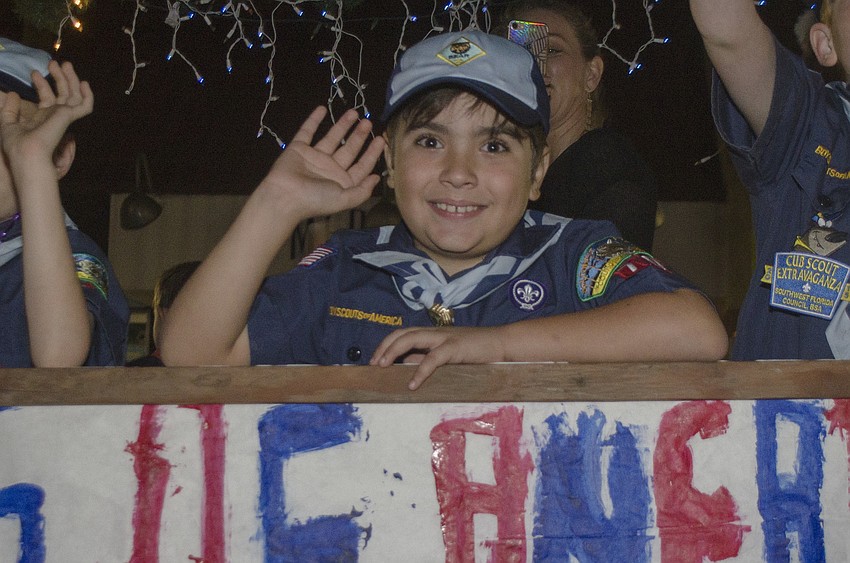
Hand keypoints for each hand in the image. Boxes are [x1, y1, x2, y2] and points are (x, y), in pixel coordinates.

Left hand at [0, 60, 92, 169]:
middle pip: (62, 93)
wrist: (26, 152)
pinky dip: (88, 96)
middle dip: (59, 77)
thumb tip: (14, 94)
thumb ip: (10, 109)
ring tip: (65, 64)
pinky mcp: (69, 116)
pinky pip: (85, 106)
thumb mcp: (7, 122)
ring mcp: (64, 116)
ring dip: (71, 79)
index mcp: (42, 117)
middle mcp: (55, 115)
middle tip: (53, 62)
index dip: (41, 84)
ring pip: (74, 95)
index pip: (47, 97)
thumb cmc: (16, 143)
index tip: (33, 73)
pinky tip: (84, 83)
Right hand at [260, 105, 384, 220]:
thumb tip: (376, 177)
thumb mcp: (345, 199)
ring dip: (342, 125)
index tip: (381, 139)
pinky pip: (307, 131)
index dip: (372, 153)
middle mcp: (331, 169)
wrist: (284, 196)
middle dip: (359, 135)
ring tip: (354, 112)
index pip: (361, 165)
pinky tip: (322, 108)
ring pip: (332, 137)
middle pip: (349, 149)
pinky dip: (313, 120)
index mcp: (342, 182)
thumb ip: (362, 191)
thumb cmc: (316, 199)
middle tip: (368, 121)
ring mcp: (315, 157)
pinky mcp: (298, 148)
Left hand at [370, 326, 506, 389]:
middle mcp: (434, 332)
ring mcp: (444, 338)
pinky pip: (432, 358)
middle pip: (402, 333)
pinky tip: (412, 384)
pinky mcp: (455, 347)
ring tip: (383, 367)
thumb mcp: (448, 355)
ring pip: (411, 338)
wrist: (502, 344)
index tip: (374, 360)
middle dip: (384, 347)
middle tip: (373, 364)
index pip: (402, 334)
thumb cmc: (476, 352)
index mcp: (432, 334)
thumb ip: (429, 358)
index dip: (386, 345)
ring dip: (393, 351)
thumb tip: (408, 367)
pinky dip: (420, 371)